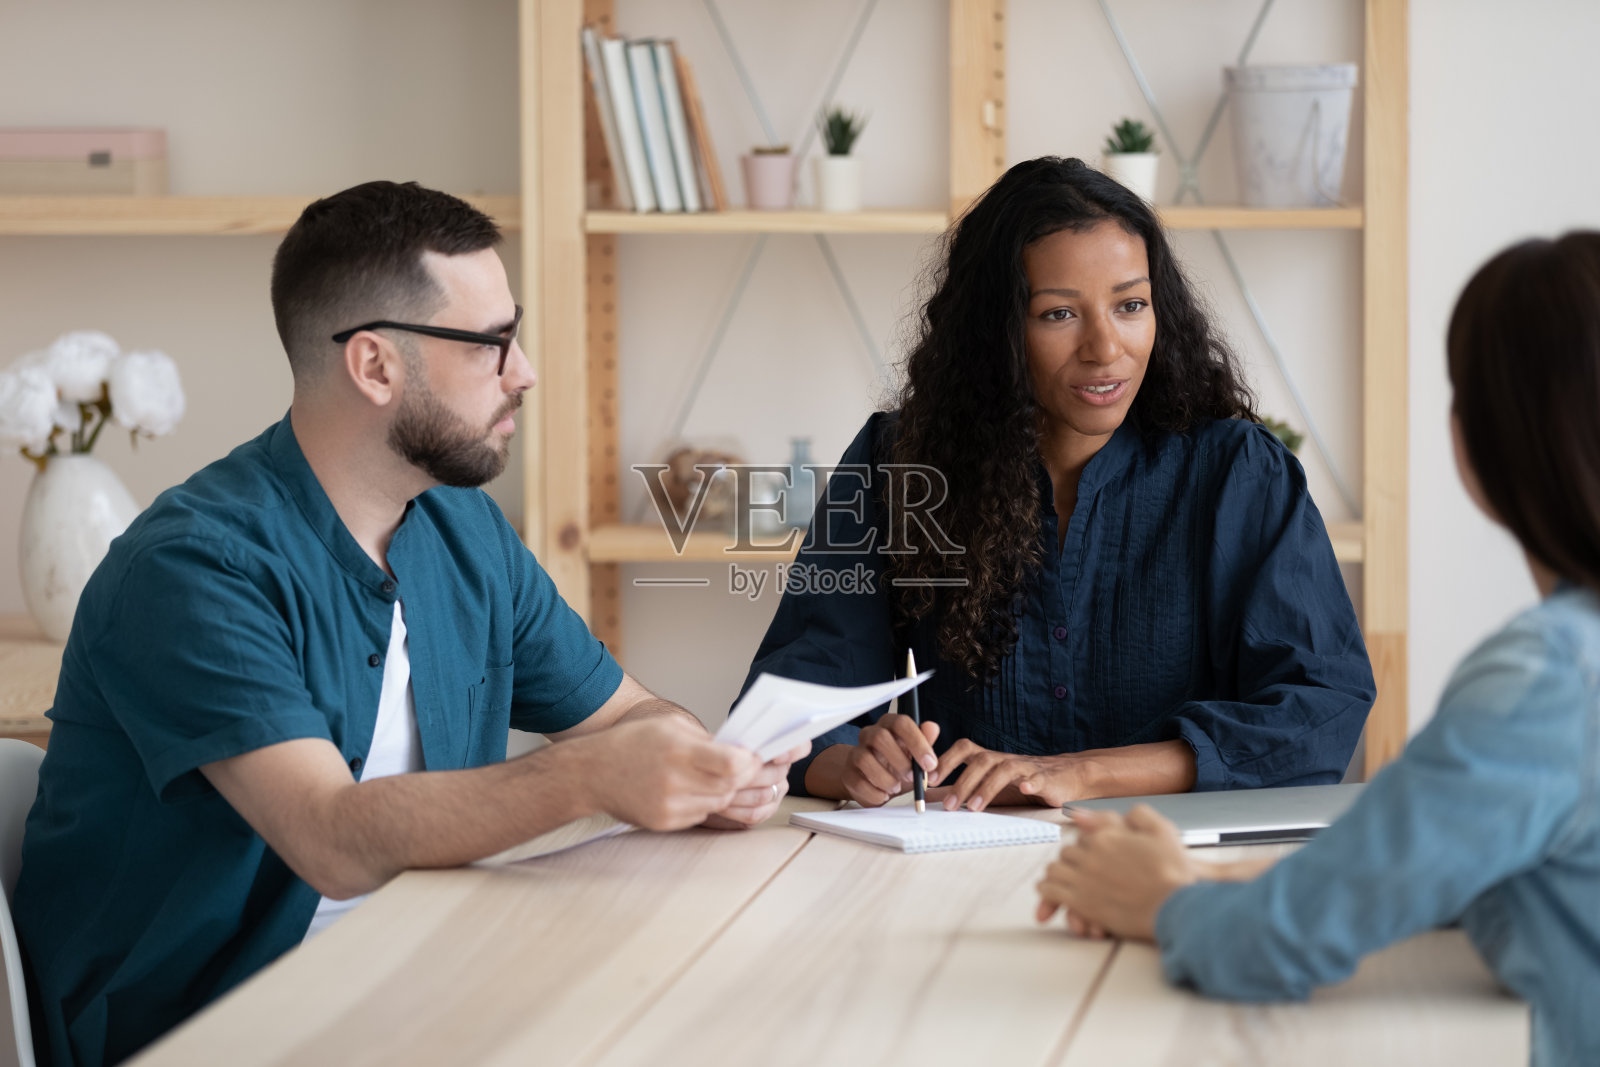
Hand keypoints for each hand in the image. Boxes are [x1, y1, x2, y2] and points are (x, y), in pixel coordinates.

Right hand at [581, 716, 760, 831]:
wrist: (592, 772)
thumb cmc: (631, 743)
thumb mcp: (670, 726)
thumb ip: (706, 739)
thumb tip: (741, 751)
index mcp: (677, 750)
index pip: (733, 765)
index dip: (751, 762)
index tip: (755, 756)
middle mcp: (673, 781)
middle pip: (730, 787)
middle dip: (745, 778)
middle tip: (750, 769)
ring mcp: (668, 806)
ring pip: (719, 803)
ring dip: (726, 790)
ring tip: (720, 777)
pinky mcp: (664, 823)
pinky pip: (701, 815)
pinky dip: (705, 802)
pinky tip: (694, 789)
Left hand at [702, 742, 810, 829]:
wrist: (708, 780)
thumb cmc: (719, 758)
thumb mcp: (726, 743)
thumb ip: (739, 743)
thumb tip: (743, 746)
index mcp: (778, 747)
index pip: (800, 747)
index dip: (792, 752)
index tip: (776, 756)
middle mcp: (781, 770)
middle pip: (777, 774)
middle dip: (750, 774)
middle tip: (728, 772)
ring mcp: (776, 792)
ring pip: (764, 794)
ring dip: (738, 793)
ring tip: (719, 789)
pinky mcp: (765, 811)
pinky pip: (756, 813)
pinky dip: (736, 810)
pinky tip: (722, 805)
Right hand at [839, 713, 939, 806]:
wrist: (876, 782)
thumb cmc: (898, 765)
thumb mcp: (916, 755)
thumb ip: (926, 742)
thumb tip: (932, 728)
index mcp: (889, 725)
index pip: (901, 723)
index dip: (917, 742)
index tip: (930, 763)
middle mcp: (870, 734)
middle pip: (880, 737)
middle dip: (900, 761)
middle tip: (912, 777)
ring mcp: (856, 753)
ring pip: (865, 759)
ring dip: (885, 778)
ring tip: (896, 788)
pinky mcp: (848, 773)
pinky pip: (858, 782)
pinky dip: (875, 793)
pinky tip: (884, 795)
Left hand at [930, 739, 1085, 811]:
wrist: (1068, 775)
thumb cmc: (1025, 780)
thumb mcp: (992, 784)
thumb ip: (965, 787)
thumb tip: (932, 797)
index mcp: (991, 759)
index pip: (965, 749)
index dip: (946, 760)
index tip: (928, 779)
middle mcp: (1005, 759)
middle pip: (981, 761)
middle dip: (962, 782)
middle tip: (948, 805)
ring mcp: (1026, 768)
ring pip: (1004, 769)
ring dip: (986, 788)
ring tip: (973, 807)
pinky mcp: (1046, 779)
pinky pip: (1037, 778)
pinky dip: (1030, 782)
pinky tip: (1024, 789)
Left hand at [1034, 806, 1196, 941]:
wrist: (1177, 907)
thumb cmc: (1174, 871)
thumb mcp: (1164, 831)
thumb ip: (1139, 815)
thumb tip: (1119, 812)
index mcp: (1108, 836)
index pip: (1084, 835)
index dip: (1086, 843)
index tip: (1089, 852)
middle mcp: (1092, 855)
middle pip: (1068, 852)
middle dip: (1071, 860)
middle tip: (1075, 869)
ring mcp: (1085, 879)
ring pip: (1054, 870)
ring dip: (1056, 874)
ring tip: (1059, 880)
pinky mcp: (1083, 903)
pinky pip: (1051, 891)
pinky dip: (1048, 891)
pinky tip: (1052, 894)